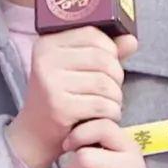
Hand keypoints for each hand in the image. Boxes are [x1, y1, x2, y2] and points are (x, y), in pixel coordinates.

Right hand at [6, 27, 137, 167]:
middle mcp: (46, 59)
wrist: (36, 133)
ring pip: (104, 83)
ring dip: (116, 97)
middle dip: (117, 76)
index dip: (111, 49)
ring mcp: (50, 83)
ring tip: (110, 103)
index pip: (92, 34)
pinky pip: (101, 105)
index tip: (110, 65)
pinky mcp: (59, 107)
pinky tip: (107, 116)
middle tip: (113, 89)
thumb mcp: (79, 68)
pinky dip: (112, 112)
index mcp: (48, 43)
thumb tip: (131, 40)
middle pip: (102, 58)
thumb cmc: (62, 95)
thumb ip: (105, 52)